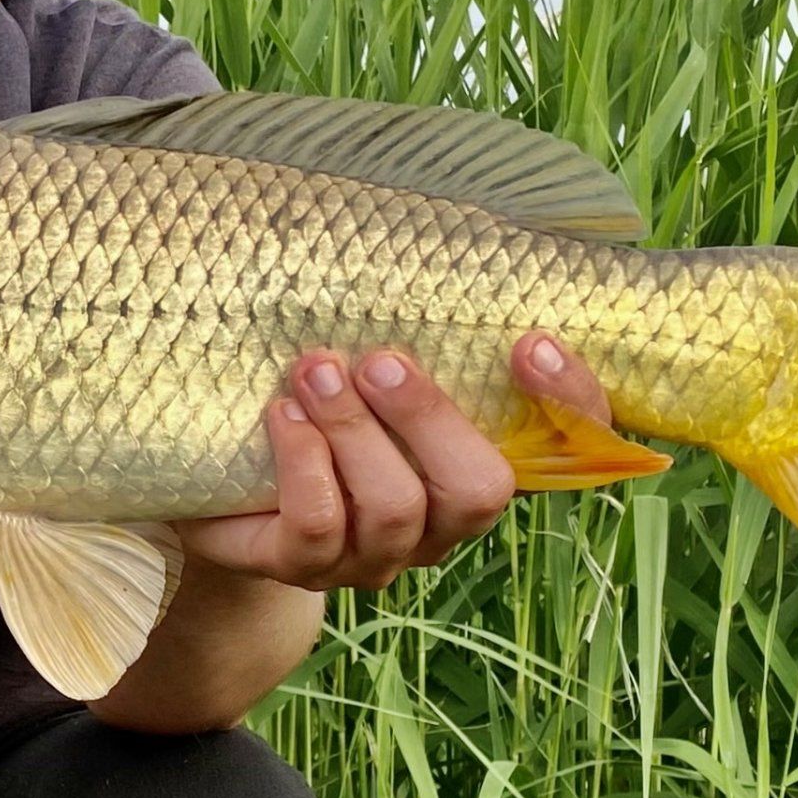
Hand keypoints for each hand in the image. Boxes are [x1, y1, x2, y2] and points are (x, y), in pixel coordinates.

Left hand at [177, 333, 612, 590]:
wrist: (225, 476)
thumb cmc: (321, 392)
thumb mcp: (377, 349)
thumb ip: (418, 316)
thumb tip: (435, 228)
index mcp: (480, 459)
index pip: (572, 447)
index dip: (570, 404)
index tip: (531, 342)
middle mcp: (442, 521)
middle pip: (479, 490)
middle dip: (428, 417)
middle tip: (380, 357)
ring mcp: (377, 554)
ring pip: (395, 508)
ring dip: (351, 429)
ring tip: (312, 369)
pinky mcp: (304, 568)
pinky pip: (319, 530)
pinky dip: (303, 464)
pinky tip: (281, 415)